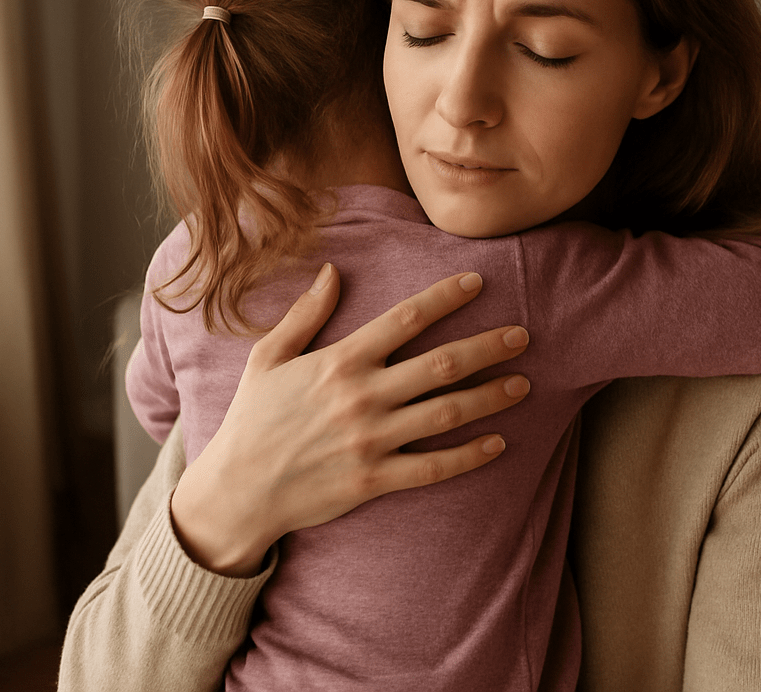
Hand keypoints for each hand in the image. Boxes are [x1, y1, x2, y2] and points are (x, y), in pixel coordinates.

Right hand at [171, 265, 529, 575]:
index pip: (405, 318)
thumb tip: (332, 270)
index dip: (445, 297)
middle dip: (488, 347)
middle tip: (523, 336)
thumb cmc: (253, 418)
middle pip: (441, 364)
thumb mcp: (269, 357)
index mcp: (340, 361)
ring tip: (523, 383)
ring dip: (490, 397)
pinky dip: (469, 456)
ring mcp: (371, 439)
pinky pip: (433, 467)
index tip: (478, 282)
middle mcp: (362, 396)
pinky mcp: (375, 479)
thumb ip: (305, 314)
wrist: (237, 490)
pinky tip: (498, 442)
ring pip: (446, 413)